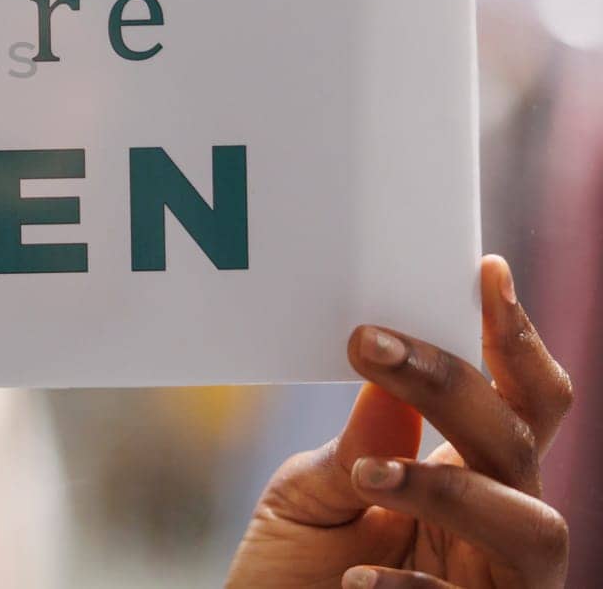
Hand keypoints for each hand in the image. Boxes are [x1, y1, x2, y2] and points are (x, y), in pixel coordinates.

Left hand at [227, 255, 572, 588]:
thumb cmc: (294, 574)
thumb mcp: (307, 498)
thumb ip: (354, 445)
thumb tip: (388, 380)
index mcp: (469, 476)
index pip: (514, 398)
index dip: (513, 337)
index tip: (486, 271)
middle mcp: (500, 525)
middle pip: (517, 439)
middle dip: (453, 384)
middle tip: (371, 345)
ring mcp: (502, 585)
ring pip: (534, 524)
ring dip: (452, 489)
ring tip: (368, 477)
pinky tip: (355, 578)